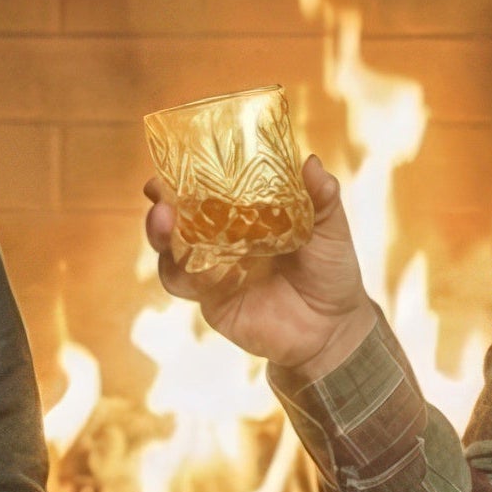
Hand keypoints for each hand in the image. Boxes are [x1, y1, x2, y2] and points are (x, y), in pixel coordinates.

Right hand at [143, 153, 378, 381]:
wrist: (332, 328)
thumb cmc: (330, 272)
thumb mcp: (330, 230)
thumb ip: (321, 199)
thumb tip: (311, 163)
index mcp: (244, 215)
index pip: (206, 190)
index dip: (184, 177)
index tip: (171, 163)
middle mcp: (222, 241)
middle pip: (177, 221)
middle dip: (162, 206)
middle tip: (159, 194)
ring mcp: (214, 273)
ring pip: (173, 254)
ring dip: (162, 237)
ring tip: (164, 221)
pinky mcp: (214, 303)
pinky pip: (191, 286)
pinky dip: (191, 273)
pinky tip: (204, 265)